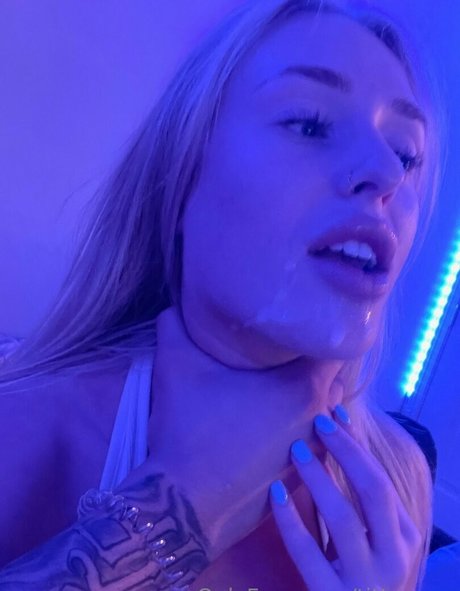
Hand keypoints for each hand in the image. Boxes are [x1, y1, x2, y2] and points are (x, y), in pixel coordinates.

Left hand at [269, 406, 423, 590]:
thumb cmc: (361, 575)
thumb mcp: (368, 535)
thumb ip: (355, 493)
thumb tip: (335, 434)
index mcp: (405, 536)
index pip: (381, 480)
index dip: (358, 444)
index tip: (335, 412)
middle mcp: (394, 557)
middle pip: (372, 491)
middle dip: (346, 451)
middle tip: (318, 421)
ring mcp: (366, 581)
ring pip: (343, 519)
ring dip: (319, 479)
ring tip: (296, 450)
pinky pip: (308, 552)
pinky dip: (290, 519)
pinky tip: (275, 493)